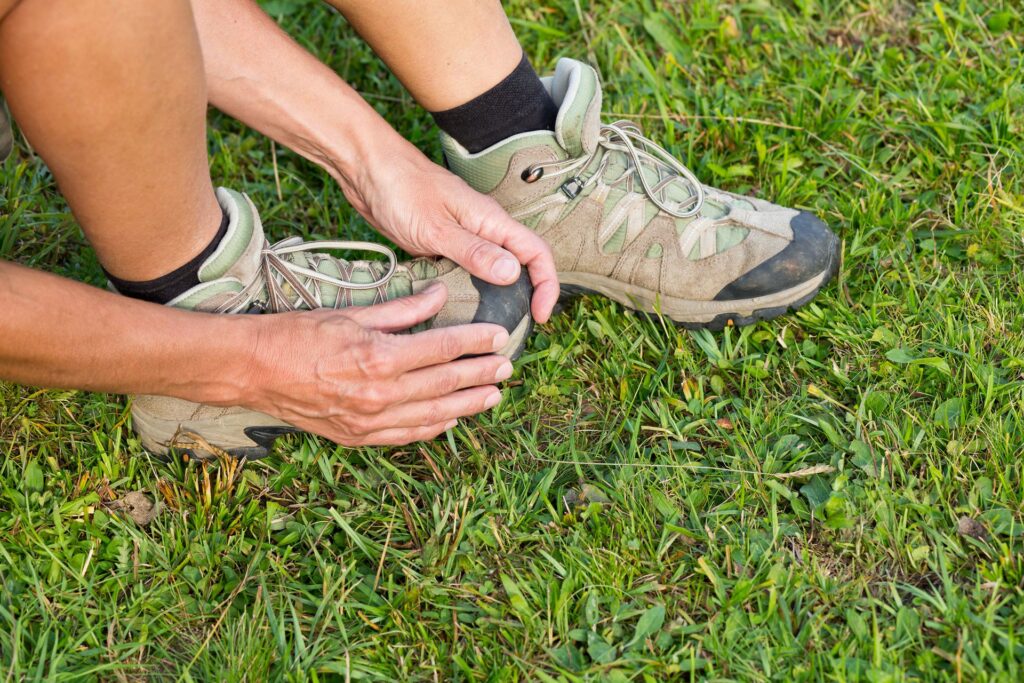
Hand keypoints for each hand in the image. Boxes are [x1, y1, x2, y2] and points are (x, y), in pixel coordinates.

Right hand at [243, 283, 512, 445]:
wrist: (252, 371)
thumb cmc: (297, 335)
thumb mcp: (351, 312)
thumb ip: (401, 308)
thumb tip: (438, 294)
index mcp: (379, 357)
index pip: (442, 348)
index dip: (475, 342)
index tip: (498, 336)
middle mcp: (380, 394)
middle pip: (446, 383)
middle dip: (481, 374)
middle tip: (507, 366)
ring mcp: (370, 421)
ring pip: (434, 414)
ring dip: (468, 405)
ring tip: (493, 395)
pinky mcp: (358, 436)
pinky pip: (408, 435)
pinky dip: (435, 427)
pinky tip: (453, 419)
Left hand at [338, 137, 558, 322]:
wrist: (368, 170)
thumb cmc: (400, 188)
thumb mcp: (436, 228)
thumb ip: (474, 251)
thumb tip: (513, 273)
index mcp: (491, 221)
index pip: (536, 253)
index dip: (546, 285)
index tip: (540, 315)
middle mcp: (484, 229)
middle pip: (520, 265)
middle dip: (526, 296)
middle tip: (515, 329)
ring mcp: (464, 237)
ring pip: (492, 271)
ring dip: (496, 298)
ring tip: (487, 327)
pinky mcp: (443, 245)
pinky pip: (465, 272)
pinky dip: (467, 292)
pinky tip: (456, 310)